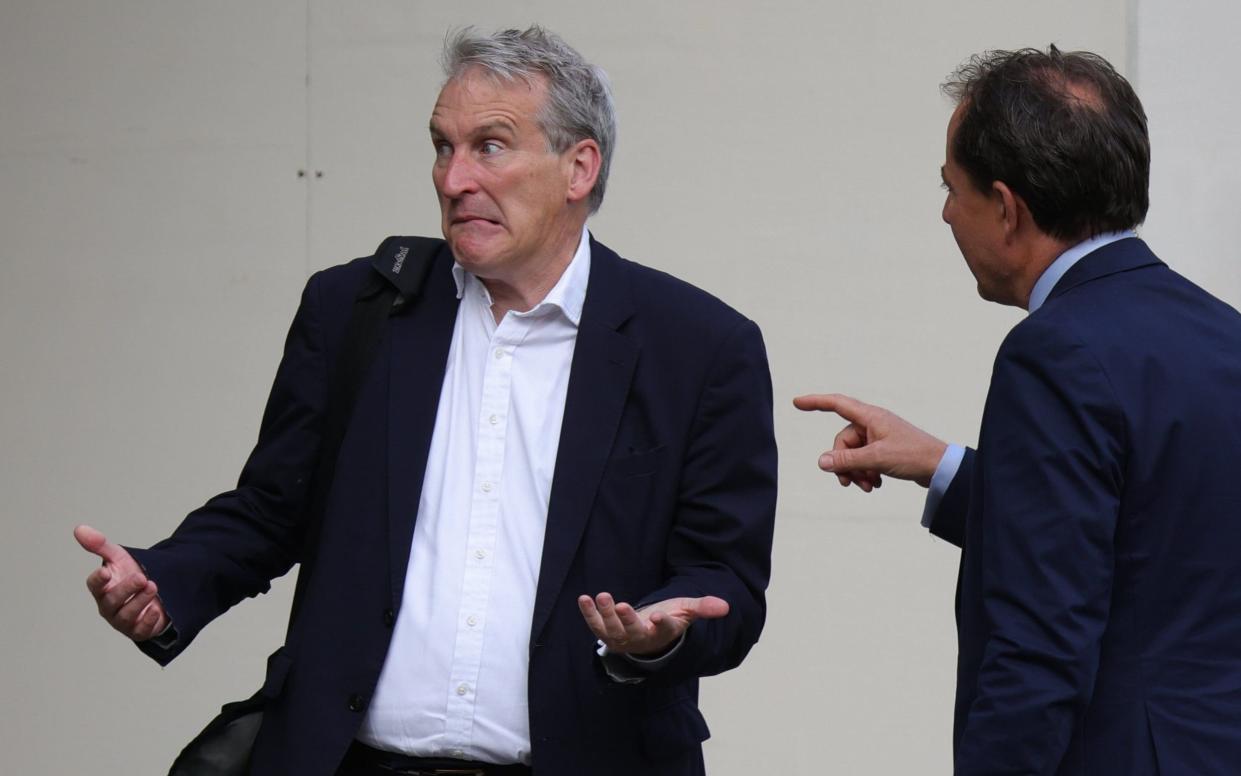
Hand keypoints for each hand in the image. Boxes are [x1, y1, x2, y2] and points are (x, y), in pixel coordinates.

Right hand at [74, 524, 168, 640]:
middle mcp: (109, 606)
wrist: (155, 591)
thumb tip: (79, 528)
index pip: (94, 586)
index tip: (106, 572)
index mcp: (102, 588)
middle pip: (112, 600)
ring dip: (140, 601)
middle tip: (142, 578)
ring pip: (126, 615)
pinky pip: (141, 630)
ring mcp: (123, 620)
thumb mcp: (118, 557)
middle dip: (126, 589)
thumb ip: (100, 545)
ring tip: (153, 586)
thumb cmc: (129, 574)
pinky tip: (156, 611)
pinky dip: (147, 621)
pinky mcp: (139, 630)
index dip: (98, 580)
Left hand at [577, 592, 728, 656]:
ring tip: (602, 596)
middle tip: (622, 605)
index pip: (665, 629)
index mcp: (663, 632)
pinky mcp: (607, 634)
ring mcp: (622, 638)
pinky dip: (588, 613)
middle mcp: (641, 638)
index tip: (658, 616)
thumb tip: (726, 606)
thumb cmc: (667, 620)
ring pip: (612, 630)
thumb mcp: (686, 611)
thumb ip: (703, 608)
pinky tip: (583, 599)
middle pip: (633, 631)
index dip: (662, 623)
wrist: (647, 637)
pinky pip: (595, 625)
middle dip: (627, 619)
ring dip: (605, 614)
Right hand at [792, 393, 947, 489]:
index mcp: (870, 417)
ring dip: (855, 471)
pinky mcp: (883, 450)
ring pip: (853, 454)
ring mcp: (878, 437)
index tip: (796, 402)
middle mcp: (872, 424)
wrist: (940, 468)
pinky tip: (874, 484)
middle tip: (850, 482)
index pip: (836, 404)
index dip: (815, 402)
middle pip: (842, 441)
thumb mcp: (876, 459)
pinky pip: (863, 460)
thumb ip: (848, 461)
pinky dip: (865, 473)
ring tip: (866, 486)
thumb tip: (821, 462)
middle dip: (844, 463)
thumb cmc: (913, 455)